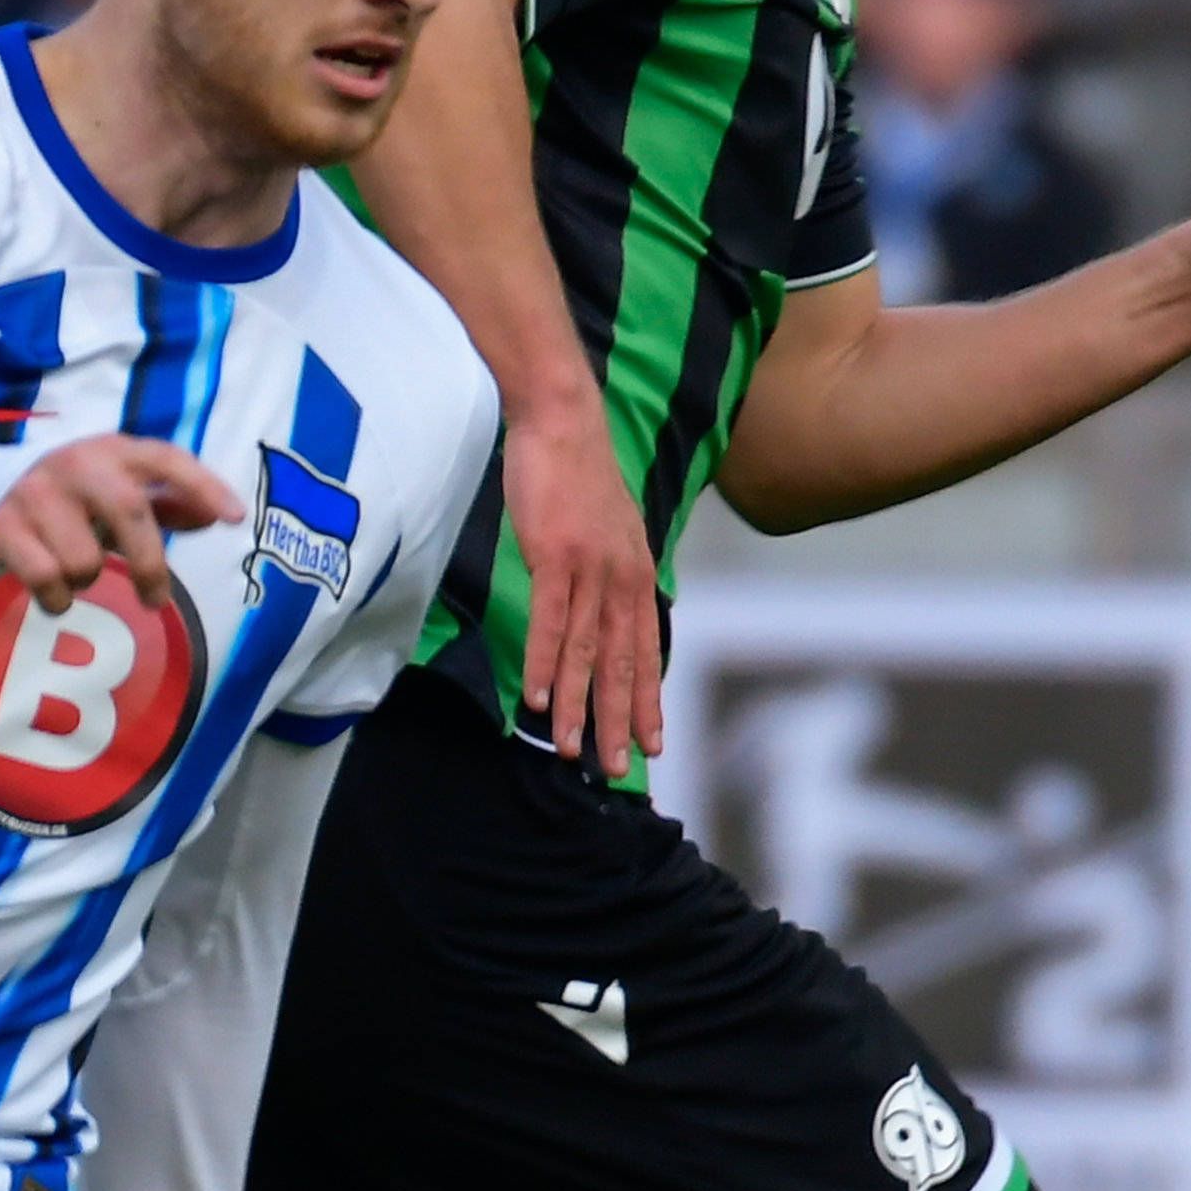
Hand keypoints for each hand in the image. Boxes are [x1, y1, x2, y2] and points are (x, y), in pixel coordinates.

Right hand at [0, 435, 238, 612]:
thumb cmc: (80, 499)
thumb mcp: (124, 491)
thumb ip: (170, 503)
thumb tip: (214, 517)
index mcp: (115, 450)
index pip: (168, 460)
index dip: (203, 486)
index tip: (234, 518)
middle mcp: (77, 463)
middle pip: (130, 511)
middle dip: (149, 565)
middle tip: (155, 601)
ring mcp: (36, 493)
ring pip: (84, 560)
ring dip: (88, 580)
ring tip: (78, 570)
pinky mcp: (4, 527)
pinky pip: (46, 580)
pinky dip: (57, 600)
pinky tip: (54, 591)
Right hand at [502, 399, 662, 774]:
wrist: (562, 421)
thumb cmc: (578, 473)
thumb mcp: (610, 530)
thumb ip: (613, 573)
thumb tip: (610, 610)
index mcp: (638, 574)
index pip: (646, 651)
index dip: (648, 700)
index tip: (651, 745)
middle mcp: (622, 579)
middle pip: (622, 663)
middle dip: (618, 721)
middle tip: (614, 769)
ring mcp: (591, 569)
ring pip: (587, 652)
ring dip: (578, 705)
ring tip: (569, 749)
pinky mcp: (555, 556)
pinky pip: (551, 621)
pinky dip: (546, 663)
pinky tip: (539, 698)